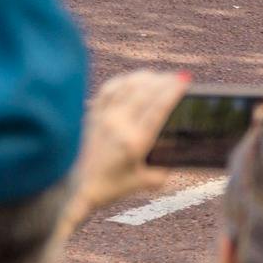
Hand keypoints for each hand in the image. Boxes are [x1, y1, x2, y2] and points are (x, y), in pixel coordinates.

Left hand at [59, 69, 188, 237]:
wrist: (77, 186)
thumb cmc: (111, 187)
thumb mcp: (146, 182)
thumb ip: (165, 168)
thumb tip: (179, 151)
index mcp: (134, 142)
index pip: (157, 110)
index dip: (172, 92)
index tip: (185, 80)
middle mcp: (117, 125)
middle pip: (143, 93)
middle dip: (163, 81)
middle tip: (178, 76)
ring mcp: (102, 117)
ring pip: (125, 87)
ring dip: (144, 78)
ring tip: (160, 75)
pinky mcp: (91, 114)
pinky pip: (107, 90)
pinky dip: (122, 81)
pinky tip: (132, 79)